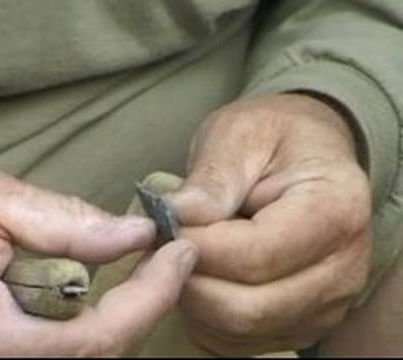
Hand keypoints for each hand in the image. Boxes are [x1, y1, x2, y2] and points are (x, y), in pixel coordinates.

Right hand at [0, 166, 197, 356]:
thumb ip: (67, 223)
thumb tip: (134, 235)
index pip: (98, 335)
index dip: (152, 294)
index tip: (180, 253)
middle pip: (100, 354)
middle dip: (146, 305)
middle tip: (170, 258)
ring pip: (87, 356)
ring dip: (126, 315)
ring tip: (149, 268)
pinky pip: (66, 351)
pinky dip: (98, 323)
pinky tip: (111, 289)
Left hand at [168, 94, 371, 354]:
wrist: (305, 157)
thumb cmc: (273, 139)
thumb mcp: (238, 136)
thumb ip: (210, 179)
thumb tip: (172, 219)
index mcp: (334, 210)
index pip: (254, 255)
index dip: (196, 246)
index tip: (162, 227)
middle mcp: (341, 268)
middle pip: (247, 306)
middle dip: (189, 280)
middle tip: (161, 247)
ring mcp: (325, 303)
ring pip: (240, 331)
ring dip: (194, 300)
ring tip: (180, 257)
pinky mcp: (301, 322)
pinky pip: (239, 343)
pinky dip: (206, 319)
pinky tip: (199, 278)